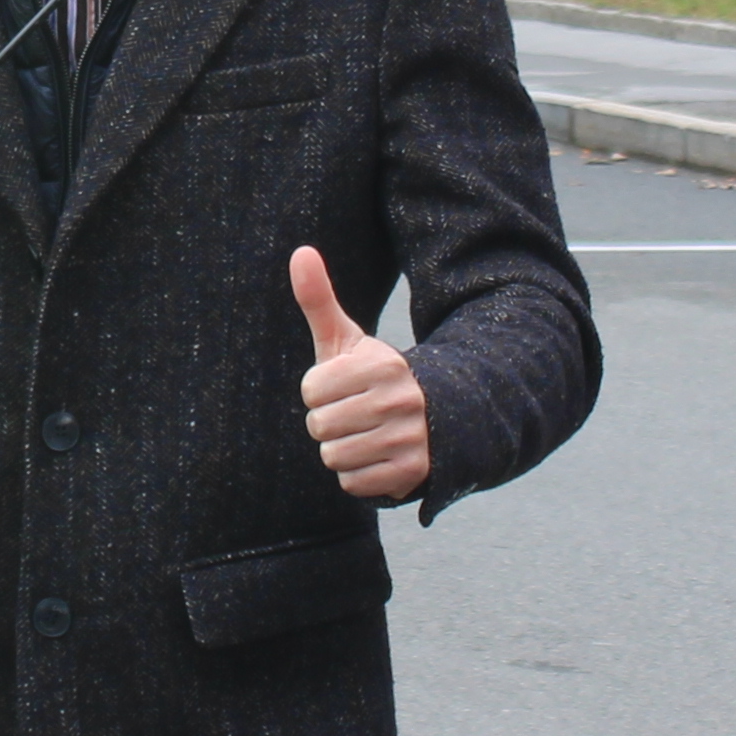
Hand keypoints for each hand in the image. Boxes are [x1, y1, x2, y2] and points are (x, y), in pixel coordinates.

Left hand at [291, 246, 431, 503]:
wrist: (434, 417)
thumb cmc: (374, 377)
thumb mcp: (349, 340)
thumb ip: (319, 299)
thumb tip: (300, 252)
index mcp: (381, 364)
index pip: (311, 390)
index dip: (320, 390)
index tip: (345, 386)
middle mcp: (400, 400)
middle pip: (319, 426)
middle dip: (330, 422)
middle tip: (356, 413)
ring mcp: (409, 439)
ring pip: (334, 457)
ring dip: (343, 450)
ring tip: (367, 434)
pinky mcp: (411, 473)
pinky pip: (352, 483)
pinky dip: (359, 475)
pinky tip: (378, 457)